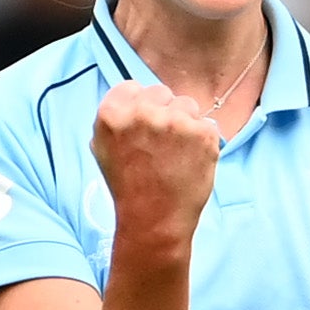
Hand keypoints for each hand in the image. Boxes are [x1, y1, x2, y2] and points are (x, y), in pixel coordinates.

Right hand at [89, 83, 219, 252]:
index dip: (139, 106)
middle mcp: (142, 113)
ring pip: (186, 105)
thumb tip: (132, 97)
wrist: (153, 221)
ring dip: (184, 124)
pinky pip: (206, 125)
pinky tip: (190, 162)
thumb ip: (115, 119)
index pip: (131, 87)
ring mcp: (175, 122)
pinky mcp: (203, 134)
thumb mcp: (102, 148)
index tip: (142, 126)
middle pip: (160, 92)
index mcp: (112, 114)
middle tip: (160, 144)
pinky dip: (202, 141)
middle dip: (163, 112)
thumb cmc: (128, 187)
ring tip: (175, 155)